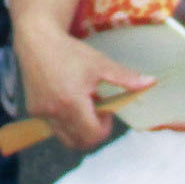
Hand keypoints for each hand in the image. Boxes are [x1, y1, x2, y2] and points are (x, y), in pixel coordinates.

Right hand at [15, 18, 152, 151]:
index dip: (105, 127)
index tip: (106, 110)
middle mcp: (54, 112)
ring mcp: (41, 113)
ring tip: (81, 105)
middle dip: (92, 132)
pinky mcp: (33, 110)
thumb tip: (151, 82)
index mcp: (72, 102)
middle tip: (96, 110)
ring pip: (65, 137)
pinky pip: (53, 126)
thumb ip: (125, 77)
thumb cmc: (69, 51)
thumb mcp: (100, 63)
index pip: (93, 134)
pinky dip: (64, 120)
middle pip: (80, 142)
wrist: (36, 41)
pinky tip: (67, 99)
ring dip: (77, 129)